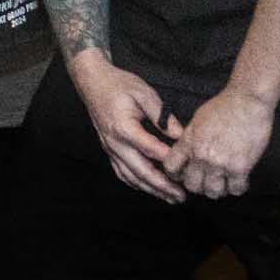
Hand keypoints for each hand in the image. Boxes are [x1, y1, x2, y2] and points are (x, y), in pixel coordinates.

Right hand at [73, 53, 185, 203]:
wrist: (93, 82)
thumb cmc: (119, 85)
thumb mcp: (144, 93)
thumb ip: (162, 116)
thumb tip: (181, 136)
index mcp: (123, 128)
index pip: (150, 150)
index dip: (169, 161)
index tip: (187, 170)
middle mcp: (115, 143)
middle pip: (140, 171)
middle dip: (162, 186)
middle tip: (181, 196)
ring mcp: (110, 149)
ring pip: (131, 177)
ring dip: (151, 190)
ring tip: (170, 198)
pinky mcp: (109, 150)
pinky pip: (122, 173)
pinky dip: (137, 184)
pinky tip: (149, 188)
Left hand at [167, 85, 272, 197]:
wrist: (247, 101)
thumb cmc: (225, 106)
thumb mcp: (197, 120)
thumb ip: (190, 139)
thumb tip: (187, 153)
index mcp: (189, 142)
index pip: (171, 167)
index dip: (176, 175)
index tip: (184, 175)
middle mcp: (201, 156)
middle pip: (192, 186)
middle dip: (198, 186)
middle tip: (207, 181)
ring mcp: (220, 164)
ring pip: (213, 192)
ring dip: (218, 190)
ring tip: (223, 183)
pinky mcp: (240, 168)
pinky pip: (235, 190)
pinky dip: (236, 188)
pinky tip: (238, 181)